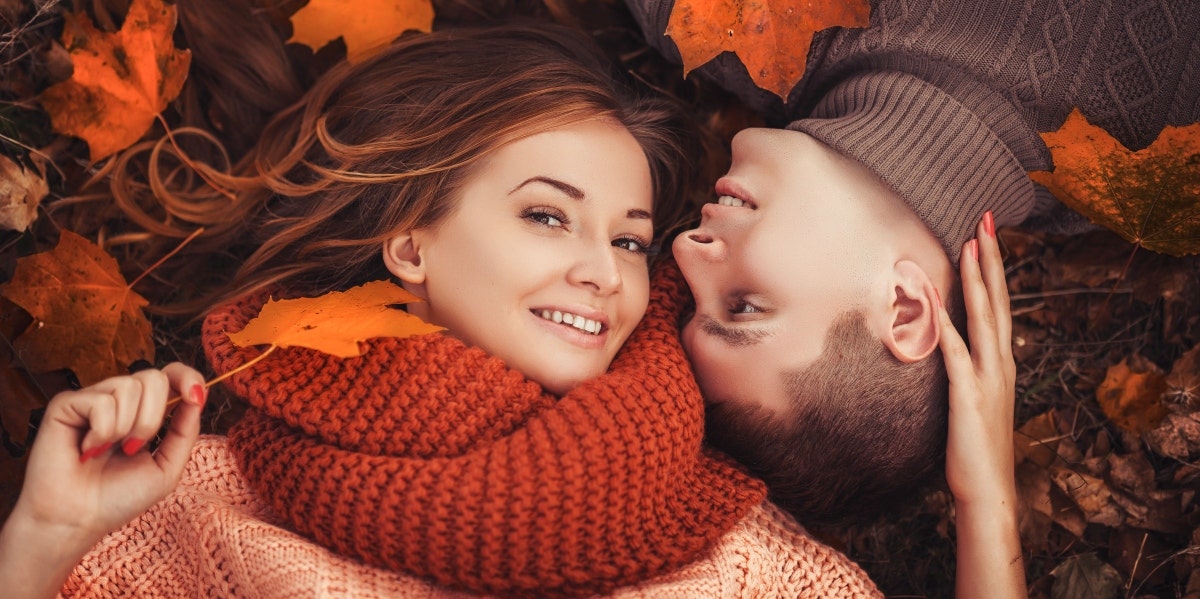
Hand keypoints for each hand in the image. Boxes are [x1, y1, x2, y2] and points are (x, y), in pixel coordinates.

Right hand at [7, 363, 205, 547]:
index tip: (195, 396)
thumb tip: (197, 397)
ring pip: (129, 386)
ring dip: (127, 427)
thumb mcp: (166, 468)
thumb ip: (185, 432)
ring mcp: (92, 400)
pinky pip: (101, 401)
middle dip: (152, 418)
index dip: (187, 376)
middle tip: (133, 449)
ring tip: (109, 451)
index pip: (171, 375)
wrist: (78, 521)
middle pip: (153, 378)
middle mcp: (120, 401)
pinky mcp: (65, 405)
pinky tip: (87, 449)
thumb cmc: (118, 499)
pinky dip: (102, 430)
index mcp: (145, 412)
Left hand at [939, 215, 1016, 505]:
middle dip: (991, 259)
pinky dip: (943, 322)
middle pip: (997, 301)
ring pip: (983, 318)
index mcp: (1001, 363)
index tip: (986, 235)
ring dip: (977, 279)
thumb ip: (967, 374)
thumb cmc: (975, 449)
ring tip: (971, 242)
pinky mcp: (967, 394)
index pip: (999, 306)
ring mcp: (986, 378)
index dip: (993, 270)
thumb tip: (952, 349)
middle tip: (986, 220)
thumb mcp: (974, 402)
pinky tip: (933, 300)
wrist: (987, 490)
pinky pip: (954, 351)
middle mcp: (999, 364)